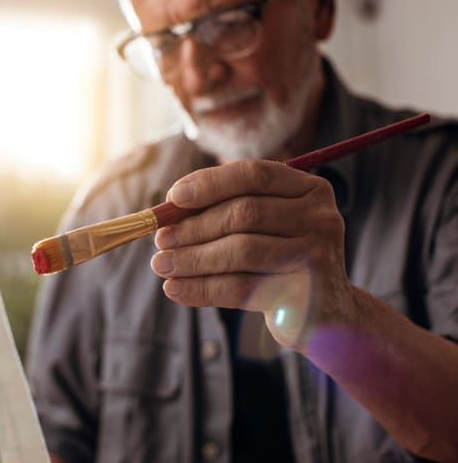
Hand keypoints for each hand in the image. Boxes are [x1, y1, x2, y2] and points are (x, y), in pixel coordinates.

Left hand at [151, 159, 355, 349]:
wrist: (327, 312)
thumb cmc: (284, 261)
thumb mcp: (266, 229)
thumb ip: (228, 212)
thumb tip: (169, 211)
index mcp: (310, 189)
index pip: (254, 174)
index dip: (209, 183)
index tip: (172, 198)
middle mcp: (320, 217)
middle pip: (244, 212)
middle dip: (195, 227)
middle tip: (161, 240)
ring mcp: (317, 256)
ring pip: (241, 250)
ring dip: (193, 258)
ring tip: (161, 265)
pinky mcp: (305, 295)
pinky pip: (242, 288)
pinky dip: (202, 289)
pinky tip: (175, 289)